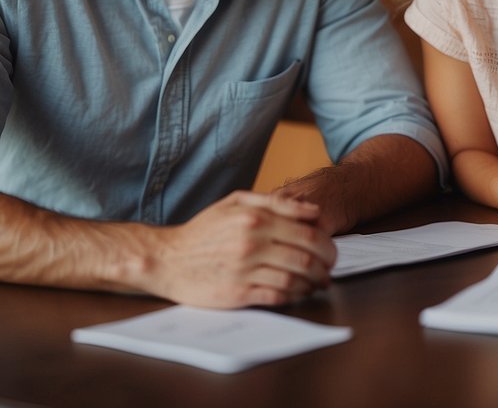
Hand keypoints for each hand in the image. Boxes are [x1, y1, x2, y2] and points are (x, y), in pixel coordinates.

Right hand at [150, 190, 335, 307]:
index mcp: (255, 218)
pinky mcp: (238, 293)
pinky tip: (297, 292)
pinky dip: (294, 295)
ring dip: (313, 283)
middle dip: (326, 265)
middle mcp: (252, 243)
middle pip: (306, 256)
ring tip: (318, 282)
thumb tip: (312, 212)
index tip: (330, 250)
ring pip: (295, 278)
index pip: (307, 232)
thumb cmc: (204, 229)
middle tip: (329, 268)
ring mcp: (245, 270)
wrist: (167, 259)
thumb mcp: (235, 202)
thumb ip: (276, 202)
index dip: (327, 244)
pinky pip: (277, 296)